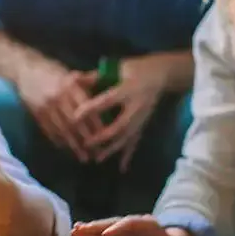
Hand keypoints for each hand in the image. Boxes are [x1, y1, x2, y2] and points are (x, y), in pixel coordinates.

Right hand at [15, 58, 100, 161]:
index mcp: (70, 86)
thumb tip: (104, 93)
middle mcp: (59, 97)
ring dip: (73, 145)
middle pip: (76, 123)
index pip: (87, 109)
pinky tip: (65, 148)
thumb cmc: (51, 69)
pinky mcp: (36, 113)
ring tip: (82, 157)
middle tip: (97, 154)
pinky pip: (49, 130)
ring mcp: (46, 106)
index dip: (96, 125)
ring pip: (62, 130)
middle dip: (87, 140)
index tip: (106, 137)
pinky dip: (58, 141)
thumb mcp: (69, 73)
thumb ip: (85, 85)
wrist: (23, 68)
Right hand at [71, 215, 195, 235]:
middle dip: (98, 226)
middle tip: (82, 228)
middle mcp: (130, 226)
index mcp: (146, 224)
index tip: (106, 235)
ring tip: (74, 231)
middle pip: (113, 223)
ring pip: (103, 230)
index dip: (118, 228)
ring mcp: (121, 234)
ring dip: (89, 231)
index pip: (130, 223)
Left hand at [73, 54, 170, 169]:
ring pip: (128, 137)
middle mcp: (137, 105)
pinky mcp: (144, 123)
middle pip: (120, 125)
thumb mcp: (117, 68)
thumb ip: (96, 76)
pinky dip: (129, 155)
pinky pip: (136, 141)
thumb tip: (73, 79)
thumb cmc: (134, 69)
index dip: (92, 108)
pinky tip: (121, 168)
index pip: (108, 100)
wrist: (161, 73)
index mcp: (129, 89)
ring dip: (112, 149)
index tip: (75, 116)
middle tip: (86, 143)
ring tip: (97, 158)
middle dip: (103, 136)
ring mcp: (142, 117)